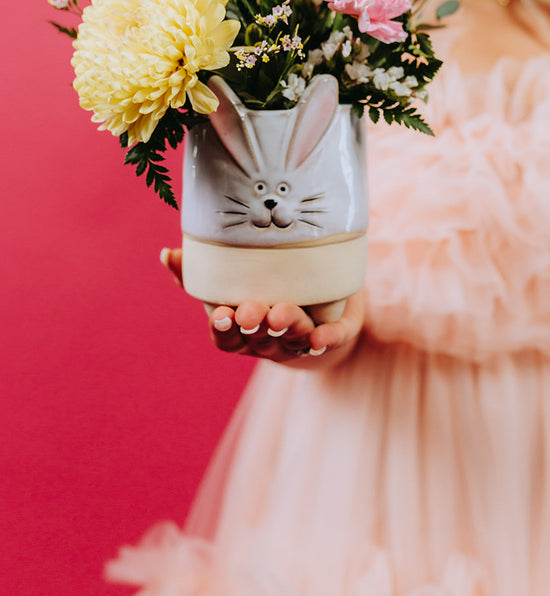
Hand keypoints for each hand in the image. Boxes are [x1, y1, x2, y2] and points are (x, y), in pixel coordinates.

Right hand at [160, 248, 363, 366]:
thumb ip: (201, 271)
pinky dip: (327, 338)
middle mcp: (271, 341)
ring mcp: (303, 339)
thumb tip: (166, 254)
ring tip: (282, 313)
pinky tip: (321, 336)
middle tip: (250, 311)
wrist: (326, 308)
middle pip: (260, 339)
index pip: (227, 339)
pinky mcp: (336, 333)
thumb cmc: (268, 290)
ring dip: (288, 327)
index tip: (220, 314)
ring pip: (294, 338)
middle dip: (255, 326)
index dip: (223, 330)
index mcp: (243, 332)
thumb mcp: (235, 281)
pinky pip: (332, 339)